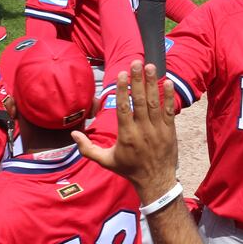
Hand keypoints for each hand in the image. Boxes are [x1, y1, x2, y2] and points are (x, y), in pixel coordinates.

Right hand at [72, 61, 177, 203]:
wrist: (155, 181)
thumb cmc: (129, 169)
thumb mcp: (106, 161)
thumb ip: (88, 148)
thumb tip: (72, 135)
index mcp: (126, 135)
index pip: (123, 108)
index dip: (122, 90)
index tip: (122, 74)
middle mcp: (142, 130)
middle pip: (139, 101)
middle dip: (137, 80)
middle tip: (136, 62)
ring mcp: (157, 129)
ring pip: (154, 102)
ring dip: (152, 83)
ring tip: (149, 66)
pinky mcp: (169, 130)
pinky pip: (169, 110)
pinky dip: (168, 96)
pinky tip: (167, 81)